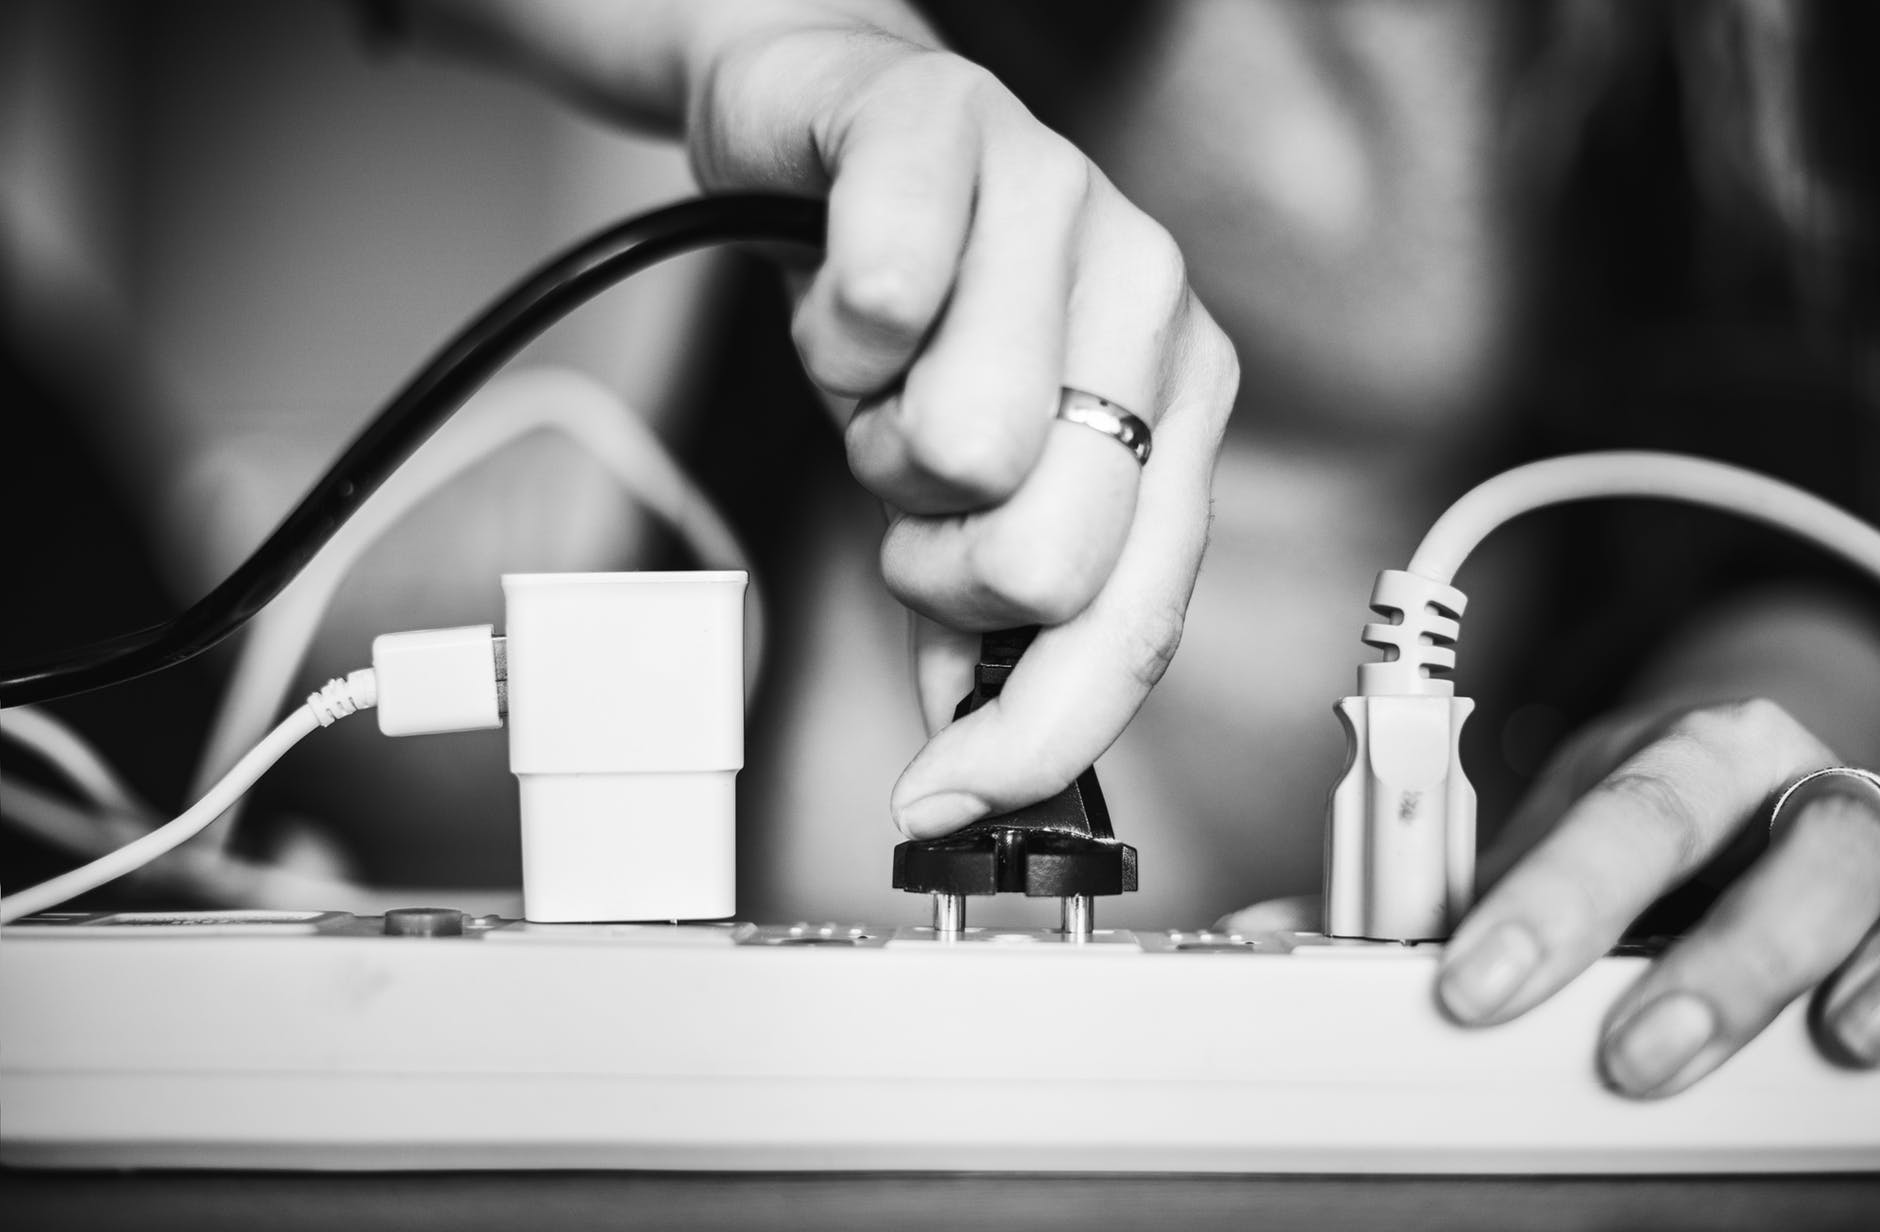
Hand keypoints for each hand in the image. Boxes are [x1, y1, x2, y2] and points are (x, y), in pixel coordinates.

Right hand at [685, 14, 1239, 833]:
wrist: (830, 122)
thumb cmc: (916, 308)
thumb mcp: (960, 487)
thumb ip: (982, 619)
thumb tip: (965, 757)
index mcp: (1179, 407)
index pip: (1136, 622)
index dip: (1034, 735)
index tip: (943, 796)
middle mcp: (1153, 304)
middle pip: (1044, 561)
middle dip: (932, 558)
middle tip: (908, 482)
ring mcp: (1068, 203)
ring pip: (962, 447)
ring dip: (872, 438)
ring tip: (881, 374)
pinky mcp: (955, 124)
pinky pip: (886, 300)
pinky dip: (830, 332)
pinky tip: (845, 289)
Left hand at [1441, 698, 1879, 1095]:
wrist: (1766, 767)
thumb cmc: (1663, 803)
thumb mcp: (1577, 816)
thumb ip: (1498, 882)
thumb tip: (1364, 946)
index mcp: (1699, 748)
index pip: (1627, 815)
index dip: (1554, 903)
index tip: (1476, 985)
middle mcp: (1800, 782)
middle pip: (1783, 854)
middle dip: (1710, 967)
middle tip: (1625, 1060)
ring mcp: (1871, 837)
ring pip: (1862, 888)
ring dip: (1799, 987)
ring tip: (1761, 1055)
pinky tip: (1852, 1044)